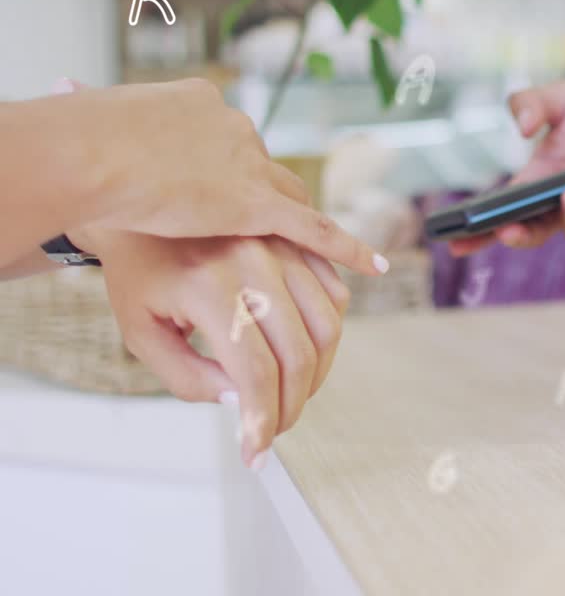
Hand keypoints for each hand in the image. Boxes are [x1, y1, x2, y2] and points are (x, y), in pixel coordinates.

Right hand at [56, 78, 386, 275]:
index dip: (239, 174)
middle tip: (267, 236)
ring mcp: (250, 167)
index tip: (231, 195)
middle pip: (270, 175)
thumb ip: (124, 130)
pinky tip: (373, 264)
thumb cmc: (83, 145)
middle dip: (271, 206)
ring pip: (291, 203)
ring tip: (312, 265)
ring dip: (298, 233)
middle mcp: (237, 132)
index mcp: (202, 108)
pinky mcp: (256, 204)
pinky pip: (314, 230)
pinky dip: (346, 248)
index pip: (236, 147)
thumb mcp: (106, 124)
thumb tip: (95, 112)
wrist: (91, 153)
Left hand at [70, 227, 350, 468]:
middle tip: (275, 429)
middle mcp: (252, 260)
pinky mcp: (299, 239)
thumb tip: (244, 402)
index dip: (262, 419)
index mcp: (207, 286)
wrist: (141, 201)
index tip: (258, 452)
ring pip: (328, 324)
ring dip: (319, 373)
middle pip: (298, 352)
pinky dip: (331, 332)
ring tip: (293, 396)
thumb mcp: (141, 333)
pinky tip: (308, 355)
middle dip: (293, 405)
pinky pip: (336, 293)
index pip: (254, 370)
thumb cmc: (139, 273)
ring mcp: (282, 246)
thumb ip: (187, 377)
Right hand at [448, 77, 564, 255]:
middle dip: (520, 237)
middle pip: (535, 234)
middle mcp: (564, 203)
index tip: (454, 242)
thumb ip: (532, 102)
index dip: (478, 232)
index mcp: (539, 181)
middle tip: (508, 231)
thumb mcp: (563, 96)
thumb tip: (520, 127)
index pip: (503, 213)